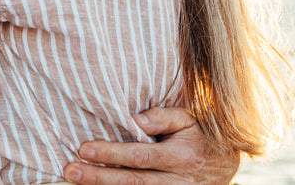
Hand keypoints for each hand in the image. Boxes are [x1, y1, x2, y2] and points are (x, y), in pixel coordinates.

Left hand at [65, 107, 238, 184]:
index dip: (111, 153)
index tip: (85, 148)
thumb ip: (162, 116)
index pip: (139, 156)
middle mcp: (176, 180)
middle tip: (70, 170)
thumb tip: (134, 120)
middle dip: (98, 176)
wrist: (224, 165)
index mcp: (181, 156)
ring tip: (76, 180)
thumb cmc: (200, 136)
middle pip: (131, 181)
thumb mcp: (187, 119)